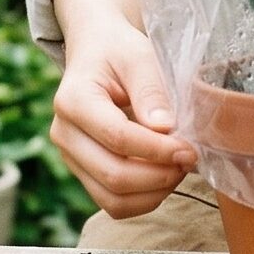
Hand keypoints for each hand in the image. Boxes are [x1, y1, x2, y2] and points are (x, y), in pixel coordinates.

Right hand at [49, 0, 195, 219]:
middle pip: (113, 175)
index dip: (158, 150)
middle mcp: (64, 134)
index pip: (118, 138)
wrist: (95, 52)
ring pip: (112, 199)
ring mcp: (70, 157)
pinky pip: (112, 202)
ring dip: (154, 192)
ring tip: (179, 168)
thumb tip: (166, 130)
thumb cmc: (117, 51)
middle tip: (190, 158)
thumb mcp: (138, 56)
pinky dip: (143, 199)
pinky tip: (164, 175)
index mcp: (73, 100)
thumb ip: (151, 91)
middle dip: (159, 175)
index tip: (190, 148)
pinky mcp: (82, 172)